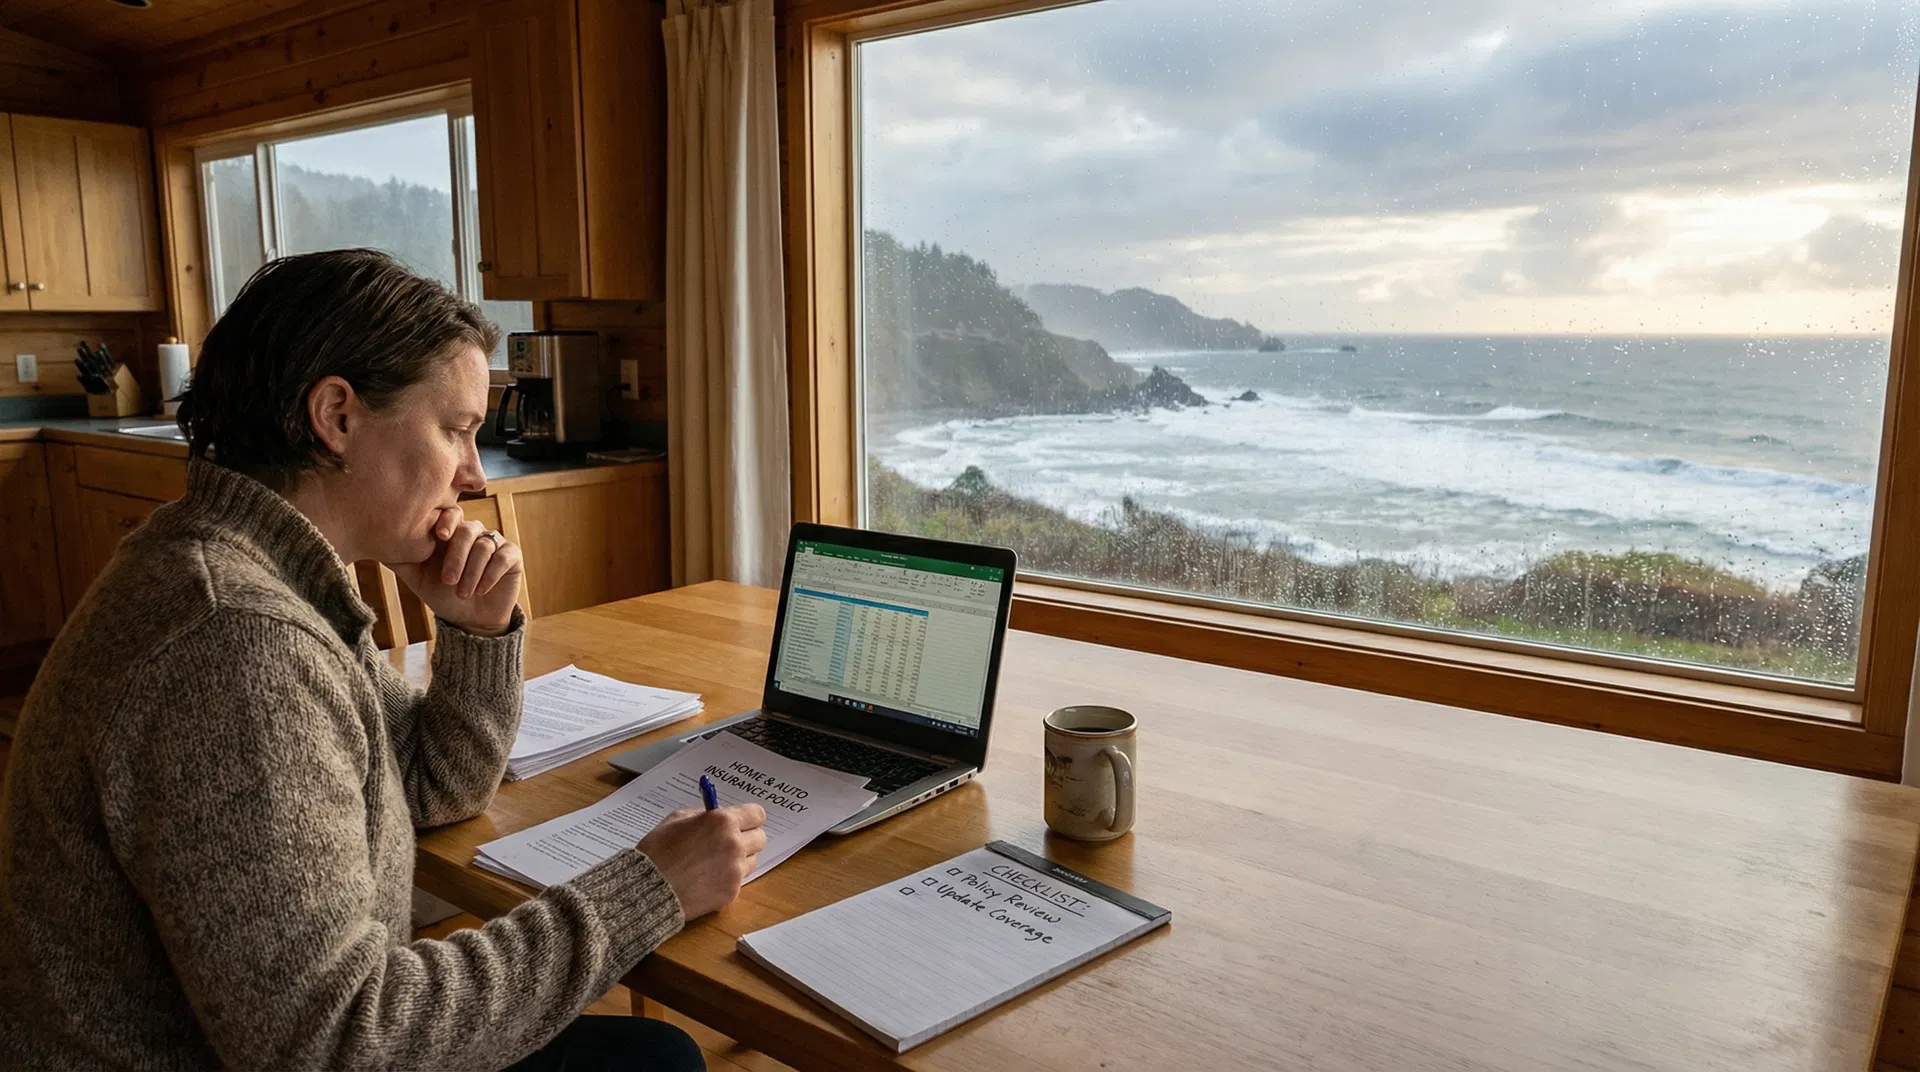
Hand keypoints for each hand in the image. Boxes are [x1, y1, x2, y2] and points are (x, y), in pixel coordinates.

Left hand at [387, 506, 523, 636]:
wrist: (469, 619)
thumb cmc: (442, 595)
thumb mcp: (417, 577)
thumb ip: (400, 558)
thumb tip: (373, 541)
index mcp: (452, 533)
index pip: (452, 513)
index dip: (448, 521)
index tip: (440, 536)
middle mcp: (474, 533)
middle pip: (469, 530)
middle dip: (457, 556)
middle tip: (448, 580)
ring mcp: (495, 544)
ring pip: (485, 545)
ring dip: (472, 571)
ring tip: (463, 593)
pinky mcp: (512, 557)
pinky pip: (504, 557)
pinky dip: (491, 574)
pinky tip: (480, 590)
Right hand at [636, 804, 767, 919]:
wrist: (646, 889)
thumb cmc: (657, 851)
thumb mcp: (677, 819)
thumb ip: (703, 815)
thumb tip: (717, 814)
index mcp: (722, 821)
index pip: (757, 814)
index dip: (749, 818)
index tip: (743, 822)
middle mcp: (734, 844)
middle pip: (760, 838)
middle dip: (747, 838)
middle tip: (730, 842)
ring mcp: (735, 871)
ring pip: (751, 861)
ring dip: (739, 860)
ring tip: (714, 863)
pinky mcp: (731, 892)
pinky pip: (738, 881)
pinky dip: (727, 879)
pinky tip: (707, 879)